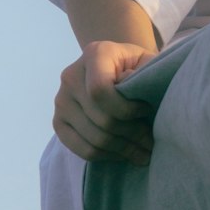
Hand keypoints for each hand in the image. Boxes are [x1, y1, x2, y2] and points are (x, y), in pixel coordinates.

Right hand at [53, 41, 158, 164]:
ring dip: (123, 150)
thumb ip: (145, 72)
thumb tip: (128, 85)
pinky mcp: (58, 122)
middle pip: (100, 119)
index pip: (100, 90)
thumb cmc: (138, 66)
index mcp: (95, 54)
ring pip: (93, 138)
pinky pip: (82, 149)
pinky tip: (124, 154)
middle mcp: (71, 76)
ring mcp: (60, 101)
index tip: (147, 110)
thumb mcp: (147, 61)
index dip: (126, 108)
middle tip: (152, 144)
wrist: (117, 68)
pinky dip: (106, 156)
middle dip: (132, 135)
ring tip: (144, 153)